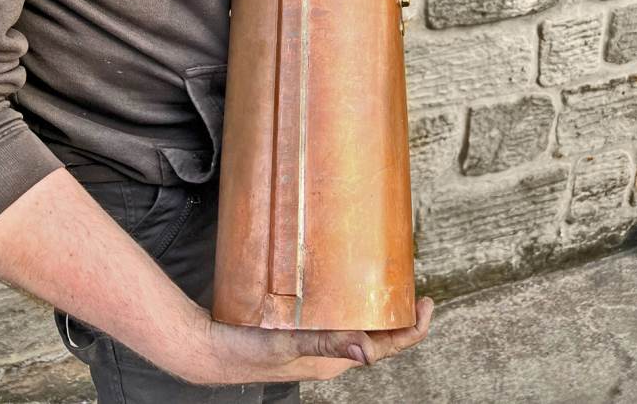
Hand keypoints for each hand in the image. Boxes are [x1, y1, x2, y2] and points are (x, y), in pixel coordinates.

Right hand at [200, 296, 433, 384]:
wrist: (209, 349)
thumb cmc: (246, 351)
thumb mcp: (287, 345)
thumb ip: (326, 345)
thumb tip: (368, 354)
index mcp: (334, 361)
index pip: (387, 348)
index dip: (413, 328)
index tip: (427, 301)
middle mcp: (329, 353)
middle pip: (376, 334)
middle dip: (397, 311)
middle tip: (408, 279)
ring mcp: (314, 342)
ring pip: (355, 324)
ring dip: (372, 304)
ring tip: (382, 276)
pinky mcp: (299, 330)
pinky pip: (333, 317)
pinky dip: (346, 300)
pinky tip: (341, 278)